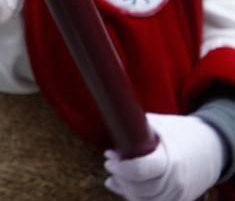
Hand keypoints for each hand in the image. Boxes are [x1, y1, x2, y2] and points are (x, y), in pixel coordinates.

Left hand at [104, 113, 224, 200]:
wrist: (209, 148)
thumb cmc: (180, 132)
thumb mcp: (160, 125)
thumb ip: (138, 132)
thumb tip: (114, 139)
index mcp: (170, 159)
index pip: (141, 170)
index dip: (121, 167)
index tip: (109, 159)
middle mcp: (175, 181)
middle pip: (140, 189)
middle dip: (120, 178)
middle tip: (109, 163)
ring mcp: (176, 195)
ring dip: (124, 189)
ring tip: (114, 175)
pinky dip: (134, 197)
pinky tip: (120, 187)